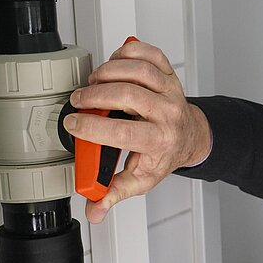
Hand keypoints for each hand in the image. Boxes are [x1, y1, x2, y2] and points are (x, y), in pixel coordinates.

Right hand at [62, 41, 211, 222]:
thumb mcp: (140, 179)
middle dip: (95, 95)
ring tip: (93, 83)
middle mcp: (168, 113)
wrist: (189, 136)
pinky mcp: (169, 73)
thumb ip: (114, 193)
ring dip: (108, 72)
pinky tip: (113, 63)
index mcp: (159, 141)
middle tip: (79, 100)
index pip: (123, 132)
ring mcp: (170, 90)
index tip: (73, 123)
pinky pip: (150, 53)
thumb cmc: (163, 153)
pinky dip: (128, 52)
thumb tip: (94, 211)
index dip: (92, 127)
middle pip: (128, 95)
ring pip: (138, 70)